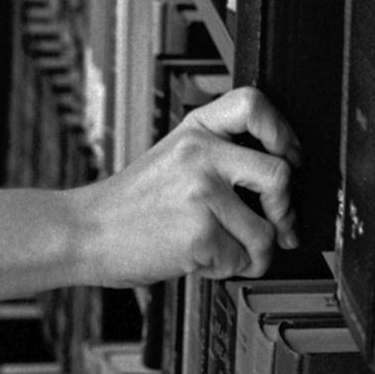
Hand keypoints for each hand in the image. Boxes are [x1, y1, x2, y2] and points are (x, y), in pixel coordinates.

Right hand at [76, 84, 300, 285]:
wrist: (86, 231)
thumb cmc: (131, 202)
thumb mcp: (173, 156)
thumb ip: (219, 156)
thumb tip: (280, 182)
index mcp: (195, 129)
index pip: (254, 104)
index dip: (283, 132)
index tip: (288, 158)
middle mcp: (200, 152)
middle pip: (280, 174)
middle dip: (286, 211)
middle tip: (278, 225)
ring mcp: (201, 192)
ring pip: (266, 231)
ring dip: (253, 253)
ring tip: (224, 248)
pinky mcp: (200, 234)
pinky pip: (242, 260)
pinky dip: (227, 270)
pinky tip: (201, 258)